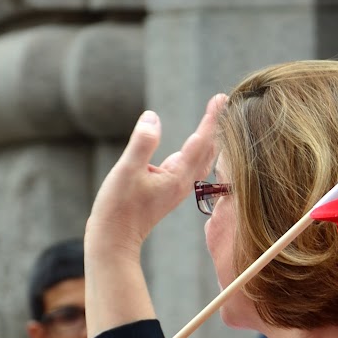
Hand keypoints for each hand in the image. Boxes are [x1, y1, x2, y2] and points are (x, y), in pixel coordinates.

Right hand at [87, 94, 225, 259]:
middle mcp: (183, 182)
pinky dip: (198, 151)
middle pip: (208, 149)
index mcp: (178, 176)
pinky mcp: (168, 191)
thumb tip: (153, 117)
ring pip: (201, 159)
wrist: (114, 240)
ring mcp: (177, 188)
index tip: (222, 97)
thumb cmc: (118, 207)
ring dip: (209, 138)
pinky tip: (195, 146)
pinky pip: (190, 166)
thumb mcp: (127, 170)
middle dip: (216, 125)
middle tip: (223, 101)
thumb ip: (142, 143)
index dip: (212, 118)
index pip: (201, 141)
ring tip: (214, 119)